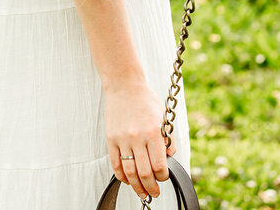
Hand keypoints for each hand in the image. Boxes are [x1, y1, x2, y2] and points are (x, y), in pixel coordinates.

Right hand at [104, 80, 174, 200]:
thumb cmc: (146, 100)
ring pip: (129, 172)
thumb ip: (167, 139)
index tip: (164, 178)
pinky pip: (115, 164)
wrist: (124, 86)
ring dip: (136, 186)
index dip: (163, 177)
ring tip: (142, 193)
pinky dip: (122, 176)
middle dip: (151, 187)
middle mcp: (137, 137)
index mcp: (153, 132)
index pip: (159, 165)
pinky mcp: (111, 139)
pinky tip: (127, 180)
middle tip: (154, 193)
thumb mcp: (163, 117)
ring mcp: (122, 139)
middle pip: (144, 172)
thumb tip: (168, 159)